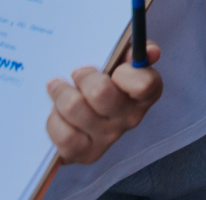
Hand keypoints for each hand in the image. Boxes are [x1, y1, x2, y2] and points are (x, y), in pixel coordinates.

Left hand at [45, 42, 162, 164]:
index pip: (144, 84)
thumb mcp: (126, 60)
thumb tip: (151, 52)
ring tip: (59, 88)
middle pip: (100, 93)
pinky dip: (54, 120)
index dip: (125, 73)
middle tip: (77, 73)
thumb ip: (138, 50)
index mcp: (147, 93)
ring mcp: (109, 138)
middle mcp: (132, 118)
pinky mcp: (86, 154)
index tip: (115, 68)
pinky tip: (57, 113)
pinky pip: (63, 135)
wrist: (91, 111)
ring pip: (74, 109)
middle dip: (83, 77)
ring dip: (61, 95)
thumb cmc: (110, 78)